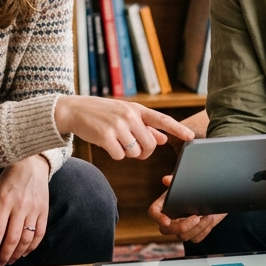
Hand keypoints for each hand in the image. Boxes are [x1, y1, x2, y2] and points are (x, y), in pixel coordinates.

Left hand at [0, 155, 49, 265]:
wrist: (31, 164)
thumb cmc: (10, 178)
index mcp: (4, 201)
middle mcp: (20, 206)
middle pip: (13, 238)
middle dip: (5, 255)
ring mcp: (34, 209)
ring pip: (27, 239)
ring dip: (17, 253)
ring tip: (10, 260)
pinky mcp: (44, 210)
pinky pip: (40, 233)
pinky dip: (33, 246)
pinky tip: (25, 252)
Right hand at [54, 95, 193, 160]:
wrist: (74, 110)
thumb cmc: (102, 113)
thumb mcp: (125, 115)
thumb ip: (145, 126)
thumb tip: (163, 138)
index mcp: (136, 109)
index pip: (162, 119)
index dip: (177, 129)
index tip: (190, 137)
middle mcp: (129, 115)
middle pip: (149, 144)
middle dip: (144, 152)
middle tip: (134, 149)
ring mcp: (118, 125)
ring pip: (135, 152)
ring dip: (128, 153)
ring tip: (117, 142)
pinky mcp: (106, 136)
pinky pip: (120, 156)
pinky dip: (115, 155)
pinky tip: (107, 145)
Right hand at [148, 174, 224, 242]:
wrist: (210, 197)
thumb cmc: (193, 188)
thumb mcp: (185, 183)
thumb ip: (174, 181)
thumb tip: (166, 179)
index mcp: (163, 205)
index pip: (154, 212)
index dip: (158, 218)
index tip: (167, 221)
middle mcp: (168, 220)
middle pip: (167, 230)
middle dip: (182, 226)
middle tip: (196, 217)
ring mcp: (179, 229)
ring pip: (183, 236)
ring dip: (197, 227)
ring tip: (208, 216)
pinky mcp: (192, 235)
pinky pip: (195, 239)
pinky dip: (204, 230)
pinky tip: (209, 220)